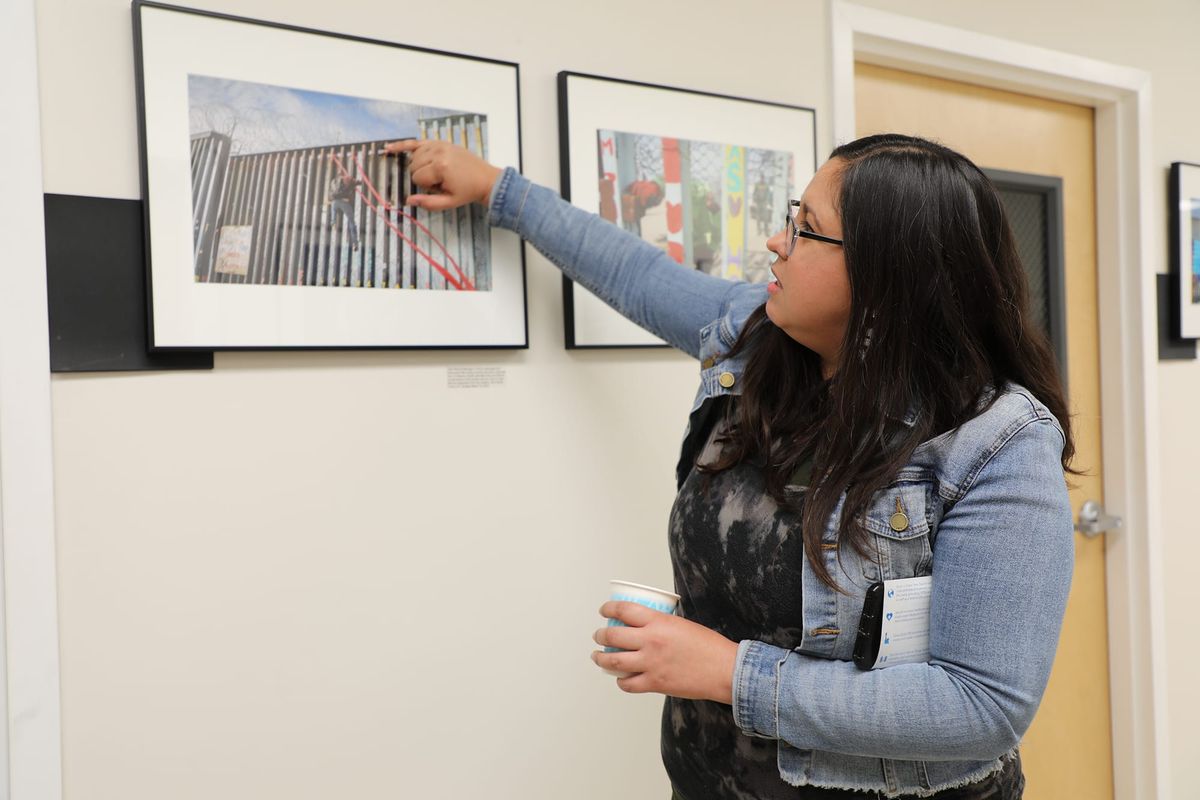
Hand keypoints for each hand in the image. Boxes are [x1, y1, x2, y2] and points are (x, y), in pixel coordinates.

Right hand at [383, 138, 501, 210]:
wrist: (485, 179)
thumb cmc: (467, 192)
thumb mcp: (449, 202)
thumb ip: (428, 203)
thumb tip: (408, 201)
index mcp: (440, 167)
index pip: (417, 178)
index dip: (426, 187)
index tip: (440, 187)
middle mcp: (438, 153)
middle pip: (414, 167)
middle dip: (422, 176)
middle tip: (440, 181)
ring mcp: (438, 145)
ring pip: (414, 157)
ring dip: (420, 166)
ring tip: (435, 172)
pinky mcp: (440, 142)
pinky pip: (416, 142)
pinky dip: (402, 145)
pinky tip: (388, 148)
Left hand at [591, 601, 737, 703]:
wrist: (724, 670)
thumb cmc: (709, 646)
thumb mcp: (682, 624)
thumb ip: (662, 625)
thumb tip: (647, 625)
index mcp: (659, 622)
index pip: (624, 610)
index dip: (609, 609)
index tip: (604, 611)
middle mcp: (650, 641)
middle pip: (612, 636)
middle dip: (600, 635)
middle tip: (598, 635)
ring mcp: (651, 664)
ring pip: (613, 661)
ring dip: (601, 658)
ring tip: (598, 656)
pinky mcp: (655, 683)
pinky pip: (628, 684)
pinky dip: (621, 681)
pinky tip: (620, 678)